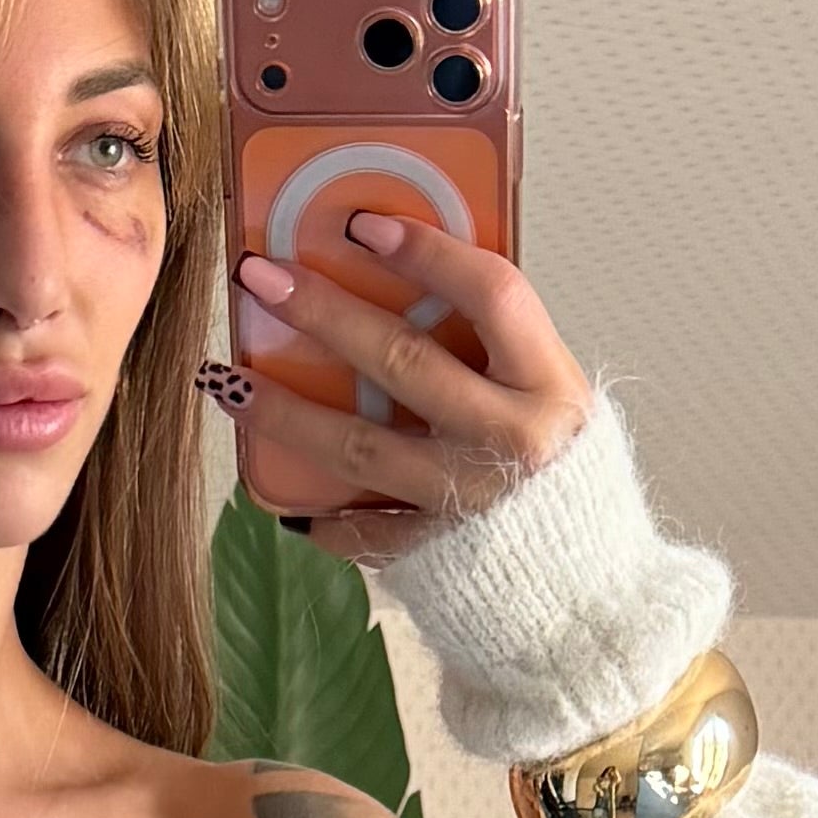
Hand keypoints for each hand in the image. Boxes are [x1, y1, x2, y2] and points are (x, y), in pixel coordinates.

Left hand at [232, 218, 590, 568]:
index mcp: (549, 385)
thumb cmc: (567, 486)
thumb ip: (496, 353)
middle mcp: (510, 439)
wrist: (589, 593)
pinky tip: (277, 490)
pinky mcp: (435, 553)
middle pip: (404, 361)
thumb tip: (406, 283)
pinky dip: (319, 512)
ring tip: (228, 379)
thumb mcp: (553, 400)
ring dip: (284, 410)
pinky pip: (361, 529)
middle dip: (324, 312)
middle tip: (262, 277)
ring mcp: (467, 500)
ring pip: (360, 445)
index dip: (427, 253)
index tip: (363, 223)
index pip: (491, 294)